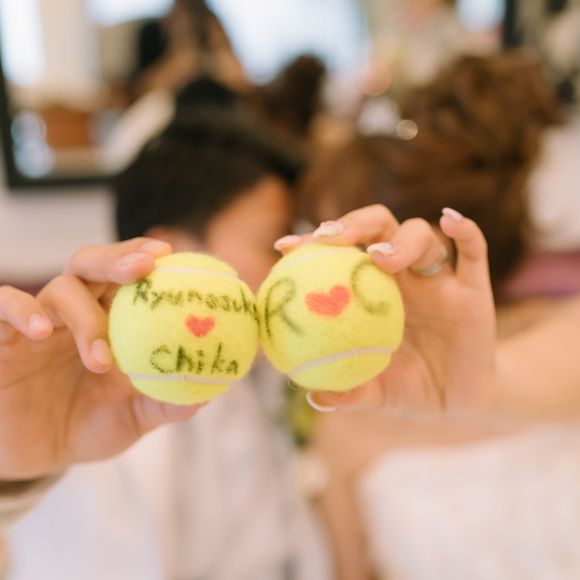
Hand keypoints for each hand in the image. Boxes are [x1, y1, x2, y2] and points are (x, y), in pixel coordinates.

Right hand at [0, 239, 202, 479]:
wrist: (33, 455)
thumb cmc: (85, 425)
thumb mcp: (130, 418)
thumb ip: (164, 403)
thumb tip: (211, 391)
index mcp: (108, 319)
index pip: (128, 278)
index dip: (149, 259)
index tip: (174, 255)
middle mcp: (74, 311)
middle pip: (94, 264)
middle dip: (120, 258)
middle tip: (148, 264)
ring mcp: (37, 322)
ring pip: (60, 289)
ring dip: (85, 315)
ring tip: (101, 357)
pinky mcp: (0, 337)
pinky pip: (2, 305)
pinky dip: (21, 309)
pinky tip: (41, 331)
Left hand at [279, 205, 496, 416]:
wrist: (459, 401)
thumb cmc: (407, 389)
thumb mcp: (375, 393)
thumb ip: (349, 393)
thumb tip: (314, 396)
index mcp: (372, 290)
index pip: (341, 252)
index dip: (313, 244)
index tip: (284, 247)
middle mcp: (402, 276)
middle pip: (379, 228)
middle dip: (354, 224)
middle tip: (329, 238)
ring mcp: (438, 280)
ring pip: (421, 236)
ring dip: (400, 241)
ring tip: (380, 257)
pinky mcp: (474, 289)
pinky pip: (473, 252)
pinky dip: (465, 231)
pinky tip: (449, 220)